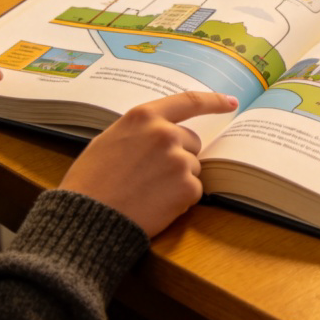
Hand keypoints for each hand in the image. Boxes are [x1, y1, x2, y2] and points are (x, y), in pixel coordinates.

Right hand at [59, 91, 238, 237]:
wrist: (88, 219)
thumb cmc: (91, 181)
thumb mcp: (110, 139)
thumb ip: (141, 130)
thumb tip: (163, 131)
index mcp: (144, 117)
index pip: (189, 101)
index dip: (214, 101)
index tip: (231, 102)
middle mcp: (165, 133)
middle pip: (191, 142)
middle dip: (179, 156)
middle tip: (150, 175)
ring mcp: (178, 160)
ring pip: (192, 168)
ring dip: (178, 179)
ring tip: (147, 192)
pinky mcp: (186, 188)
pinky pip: (193, 191)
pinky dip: (180, 199)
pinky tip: (155, 205)